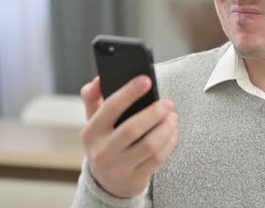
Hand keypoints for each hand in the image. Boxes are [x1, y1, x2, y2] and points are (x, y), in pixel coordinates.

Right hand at [79, 75, 177, 197]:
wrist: (106, 183)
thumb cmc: (104, 144)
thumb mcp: (94, 123)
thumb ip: (93, 99)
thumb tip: (98, 80)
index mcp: (91, 132)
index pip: (110, 108)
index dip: (129, 92)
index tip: (146, 80)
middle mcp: (102, 151)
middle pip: (133, 128)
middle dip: (154, 112)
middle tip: (168, 103)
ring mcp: (119, 167)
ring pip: (149, 145)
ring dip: (166, 128)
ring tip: (172, 117)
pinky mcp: (135, 179)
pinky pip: (158, 158)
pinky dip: (169, 142)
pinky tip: (172, 132)